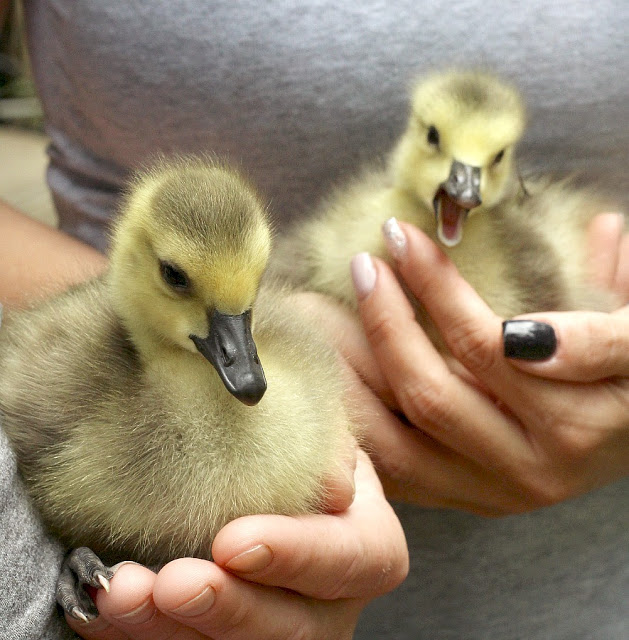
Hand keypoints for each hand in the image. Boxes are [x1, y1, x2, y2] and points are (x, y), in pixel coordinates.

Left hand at [65, 449, 407, 639]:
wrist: (280, 466)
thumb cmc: (303, 444)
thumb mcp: (323, 429)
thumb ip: (325, 444)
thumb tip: (327, 478)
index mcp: (367, 541)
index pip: (357, 560)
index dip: (298, 557)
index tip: (233, 542)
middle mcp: (332, 598)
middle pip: (295, 627)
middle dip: (226, 608)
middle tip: (169, 582)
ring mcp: (284, 623)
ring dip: (169, 630)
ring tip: (120, 591)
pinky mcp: (235, 632)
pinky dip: (139, 632)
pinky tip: (104, 605)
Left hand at [338, 214, 628, 515]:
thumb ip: (611, 311)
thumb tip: (604, 234)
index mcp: (575, 421)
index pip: (484, 345)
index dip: (436, 287)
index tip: (402, 237)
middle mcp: (529, 469)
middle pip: (429, 396)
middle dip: (383, 323)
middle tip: (360, 267)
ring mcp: (492, 492)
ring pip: (397, 445)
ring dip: (351, 381)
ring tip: (323, 319)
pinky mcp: (467, 500)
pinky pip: (396, 475)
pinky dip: (358, 432)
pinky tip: (334, 384)